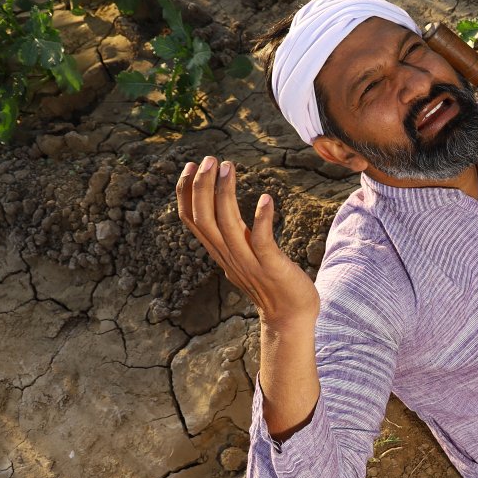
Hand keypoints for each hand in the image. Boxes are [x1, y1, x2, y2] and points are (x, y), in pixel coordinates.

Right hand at [176, 156, 319, 329]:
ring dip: (225, 193)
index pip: (192, 220)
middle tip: (209, 159)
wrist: (290, 319)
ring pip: (227, 225)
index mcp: (220, 253)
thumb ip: (233, 239)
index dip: (186, 192)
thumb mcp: (244, 259)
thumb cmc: (272, 285)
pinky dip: (262, 219)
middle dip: (202, 186)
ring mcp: (249, 263)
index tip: (189, 166)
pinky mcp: (271, 267)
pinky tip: (266, 198)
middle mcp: (229, 257)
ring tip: (228, 167)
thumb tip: (222, 216)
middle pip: (204, 218)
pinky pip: (261, 241)